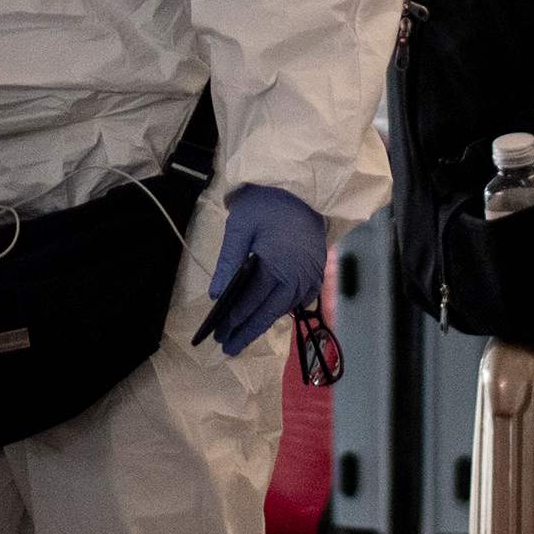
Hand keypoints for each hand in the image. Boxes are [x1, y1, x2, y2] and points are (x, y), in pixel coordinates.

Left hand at [196, 185, 330, 357]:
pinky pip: (300, 298)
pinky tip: (269, 315)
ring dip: (264, 321)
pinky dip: (283, 308)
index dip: (235, 319)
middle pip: (269, 311)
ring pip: (285, 307)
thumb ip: (229, 261)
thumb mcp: (240, 226)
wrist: (301, 186)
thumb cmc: (266, 203)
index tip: (218, 334)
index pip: (252, 300)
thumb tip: (216, 294)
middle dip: (247, 330)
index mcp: (277, 264)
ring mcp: (310, 274)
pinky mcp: (316, 271)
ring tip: (244, 334)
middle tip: (228, 347)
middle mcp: (297, 275)